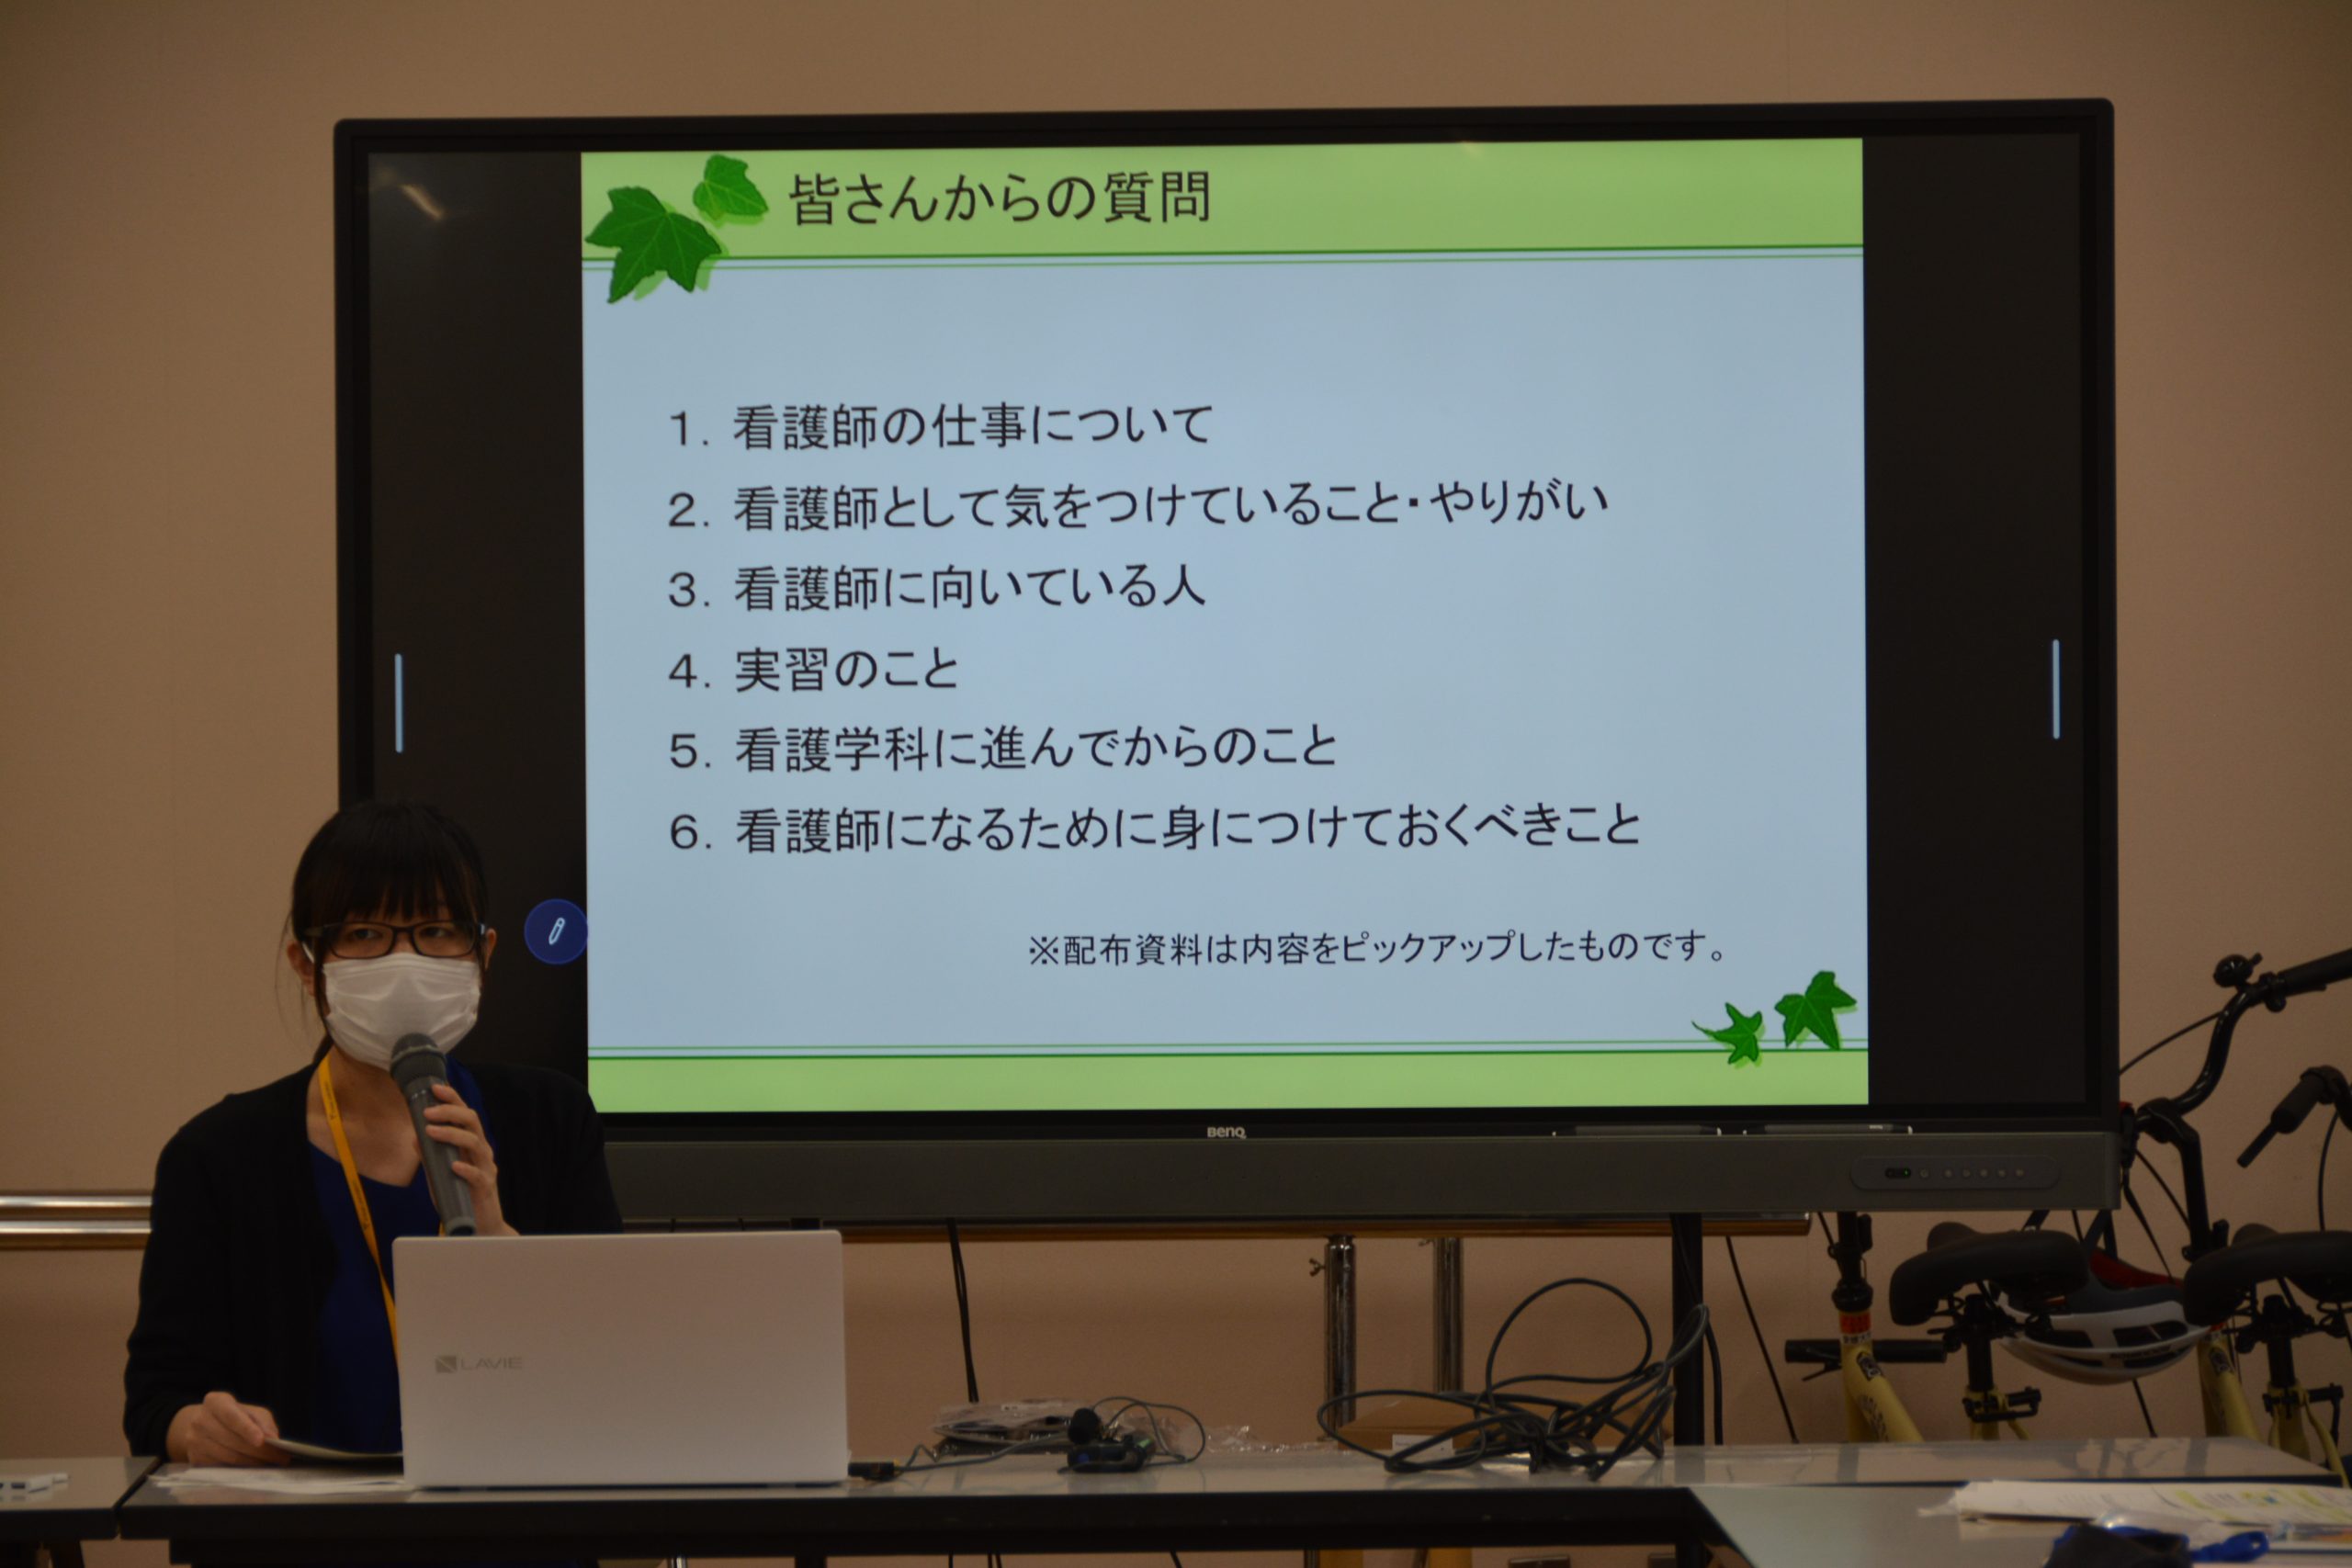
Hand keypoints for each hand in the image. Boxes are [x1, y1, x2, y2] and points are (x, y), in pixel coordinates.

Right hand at [166, 1391, 288, 1464]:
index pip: (231, 1416)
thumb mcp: (249, 1411)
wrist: (200, 1424)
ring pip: (228, 1456)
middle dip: (259, 1451)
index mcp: (215, 1402)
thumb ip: (262, 1422)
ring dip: (252, 1462)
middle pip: (232, 1440)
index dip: (247, 1429)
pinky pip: (221, 1466)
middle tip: (280, 1457)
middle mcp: (200, 1420)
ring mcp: (194, 1440)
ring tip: (270, 1463)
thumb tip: (273, 1439)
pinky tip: (253, 1467)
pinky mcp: (194, 1458)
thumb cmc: (232, 1416)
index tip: (261, 1440)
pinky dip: (240, 1469)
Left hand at [422, 1082, 516, 1235]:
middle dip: (449, 1112)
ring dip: (451, 1134)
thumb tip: (414, 1137)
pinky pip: (478, 1175)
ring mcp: (486, 1168)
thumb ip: (430, 1157)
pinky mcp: (485, 1188)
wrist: (480, 1226)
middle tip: (427, 1111)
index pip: (465, 1115)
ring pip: (475, 1143)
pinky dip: (465, 1169)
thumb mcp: (439, 1174)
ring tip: (431, 1132)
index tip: (435, 1088)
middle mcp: (481, 1152)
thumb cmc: (460, 1196)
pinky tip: (453, 1166)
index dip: (453, 1099)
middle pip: (472, 1122)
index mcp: (471, 1145)